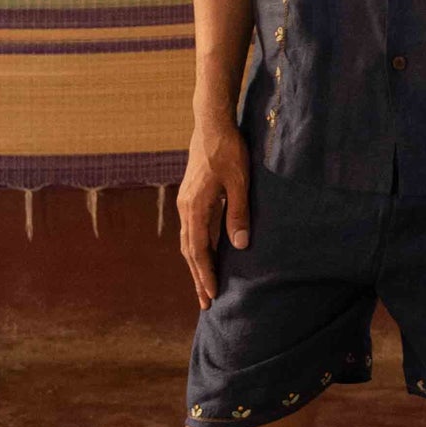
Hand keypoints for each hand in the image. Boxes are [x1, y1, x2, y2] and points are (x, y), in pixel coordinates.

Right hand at [177, 116, 250, 310]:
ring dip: (196, 264)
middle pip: (189, 251)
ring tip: (204, 284)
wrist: (211, 124)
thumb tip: (240, 246)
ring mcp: (185, 202)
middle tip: (205, 302)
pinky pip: (191, 229)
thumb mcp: (239, 182)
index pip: (198, 250)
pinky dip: (197, 247)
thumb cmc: (228, 150)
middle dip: (198, 277)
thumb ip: (238, 214)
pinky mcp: (190, 195)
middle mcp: (185, 208)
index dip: (205, 274)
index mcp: (195, 208)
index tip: (212, 295)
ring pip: (188, 241)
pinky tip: (206, 253)